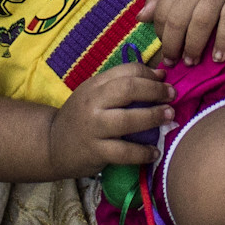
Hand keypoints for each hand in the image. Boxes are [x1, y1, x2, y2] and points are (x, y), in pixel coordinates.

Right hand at [47, 62, 169, 177]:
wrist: (52, 144)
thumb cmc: (81, 117)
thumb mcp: (96, 94)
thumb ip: (124, 84)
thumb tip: (161, 75)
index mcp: (95, 85)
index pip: (127, 71)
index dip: (150, 74)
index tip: (165, 81)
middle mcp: (93, 102)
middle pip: (129, 89)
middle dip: (156, 91)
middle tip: (172, 96)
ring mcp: (94, 127)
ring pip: (128, 119)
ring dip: (154, 117)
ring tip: (169, 117)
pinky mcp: (95, 151)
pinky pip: (125, 151)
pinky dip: (143, 152)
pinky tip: (155, 152)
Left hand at [143, 0, 224, 64]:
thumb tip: (141, 18)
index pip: (163, 9)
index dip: (160, 32)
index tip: (165, 48)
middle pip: (179, 18)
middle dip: (173, 45)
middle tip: (173, 62)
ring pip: (201, 21)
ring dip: (194, 45)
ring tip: (192, 61)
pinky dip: (224, 41)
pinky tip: (219, 57)